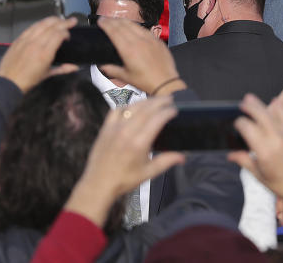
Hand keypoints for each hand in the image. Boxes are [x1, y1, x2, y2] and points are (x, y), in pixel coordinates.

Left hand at [0, 16, 77, 91]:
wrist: (9, 81)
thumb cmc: (28, 80)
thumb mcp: (47, 74)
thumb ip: (63, 69)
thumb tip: (75, 67)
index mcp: (44, 54)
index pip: (58, 35)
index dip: (66, 32)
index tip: (68, 37)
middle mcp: (36, 44)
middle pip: (52, 26)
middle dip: (64, 22)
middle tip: (72, 21)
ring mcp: (26, 40)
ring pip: (41, 24)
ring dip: (52, 20)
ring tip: (60, 19)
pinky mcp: (19, 39)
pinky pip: (31, 27)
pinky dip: (40, 23)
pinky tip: (44, 23)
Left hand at [64, 97, 184, 227]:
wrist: (99, 183)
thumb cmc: (125, 179)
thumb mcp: (148, 173)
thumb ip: (166, 161)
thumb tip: (183, 157)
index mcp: (139, 143)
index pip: (156, 120)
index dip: (167, 112)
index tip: (175, 109)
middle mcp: (127, 131)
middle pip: (146, 109)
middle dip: (159, 102)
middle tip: (169, 99)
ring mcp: (115, 127)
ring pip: (133, 107)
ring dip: (146, 101)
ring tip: (156, 101)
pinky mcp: (106, 127)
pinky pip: (118, 110)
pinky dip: (128, 106)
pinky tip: (134, 107)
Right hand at [97, 17, 183, 95]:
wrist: (165, 83)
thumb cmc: (146, 82)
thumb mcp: (125, 77)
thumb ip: (111, 70)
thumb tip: (101, 65)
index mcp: (128, 50)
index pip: (114, 31)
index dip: (106, 24)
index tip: (100, 21)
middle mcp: (139, 41)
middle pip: (122, 25)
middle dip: (112, 20)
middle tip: (105, 19)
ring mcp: (149, 39)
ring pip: (134, 24)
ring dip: (123, 21)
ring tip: (117, 20)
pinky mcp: (157, 40)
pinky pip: (144, 29)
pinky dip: (135, 26)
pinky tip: (133, 27)